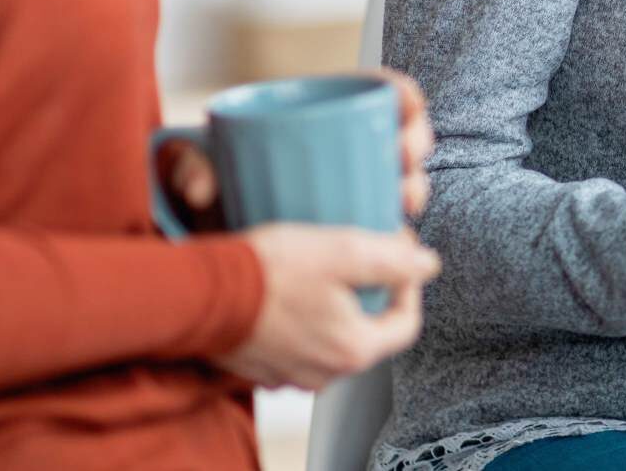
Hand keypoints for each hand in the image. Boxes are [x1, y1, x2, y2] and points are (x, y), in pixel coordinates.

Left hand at [163, 69, 436, 225]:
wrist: (201, 238)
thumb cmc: (200, 189)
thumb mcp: (192, 167)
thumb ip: (189, 165)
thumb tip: (202, 189)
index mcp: (311, 117)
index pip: (371, 92)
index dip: (402, 95)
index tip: (408, 107)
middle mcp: (337, 148)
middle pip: (395, 134)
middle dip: (415, 142)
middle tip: (404, 159)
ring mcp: (346, 186)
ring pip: (398, 178)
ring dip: (413, 185)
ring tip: (406, 201)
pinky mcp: (348, 226)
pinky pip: (384, 221)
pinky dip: (398, 226)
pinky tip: (401, 234)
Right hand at [218, 224, 441, 389]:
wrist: (196, 294)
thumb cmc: (269, 273)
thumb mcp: (345, 252)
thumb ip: (395, 261)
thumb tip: (429, 265)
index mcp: (354, 350)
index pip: (407, 323)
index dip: (409, 284)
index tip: (397, 251)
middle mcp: (325, 373)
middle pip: (369, 329)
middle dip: (371, 290)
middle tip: (359, 254)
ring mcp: (291, 374)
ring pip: (333, 335)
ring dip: (335, 303)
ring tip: (323, 267)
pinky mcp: (261, 366)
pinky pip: (298, 342)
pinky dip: (303, 317)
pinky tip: (290, 288)